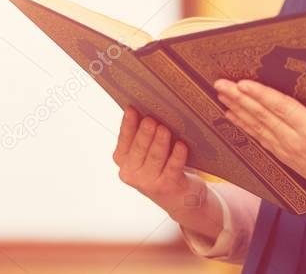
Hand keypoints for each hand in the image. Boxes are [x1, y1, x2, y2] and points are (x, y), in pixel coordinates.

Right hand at [112, 105, 223, 240]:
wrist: (179, 197)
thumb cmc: (161, 166)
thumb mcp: (145, 153)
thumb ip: (141, 135)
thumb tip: (145, 108)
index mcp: (123, 161)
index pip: (124, 140)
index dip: (128, 124)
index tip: (133, 109)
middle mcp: (131, 173)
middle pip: (139, 148)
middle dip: (145, 133)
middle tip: (152, 119)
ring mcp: (149, 182)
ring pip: (155, 158)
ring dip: (160, 142)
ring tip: (165, 129)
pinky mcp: (167, 186)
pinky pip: (173, 167)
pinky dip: (177, 155)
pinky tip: (182, 145)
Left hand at [213, 79, 305, 220]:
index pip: (282, 109)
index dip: (262, 96)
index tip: (243, 83)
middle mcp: (296, 141)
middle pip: (263, 116)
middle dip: (240, 98)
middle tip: (220, 83)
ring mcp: (289, 150)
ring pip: (257, 127)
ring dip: (237, 110)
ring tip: (220, 95)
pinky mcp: (287, 157)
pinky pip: (260, 139)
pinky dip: (244, 127)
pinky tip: (232, 117)